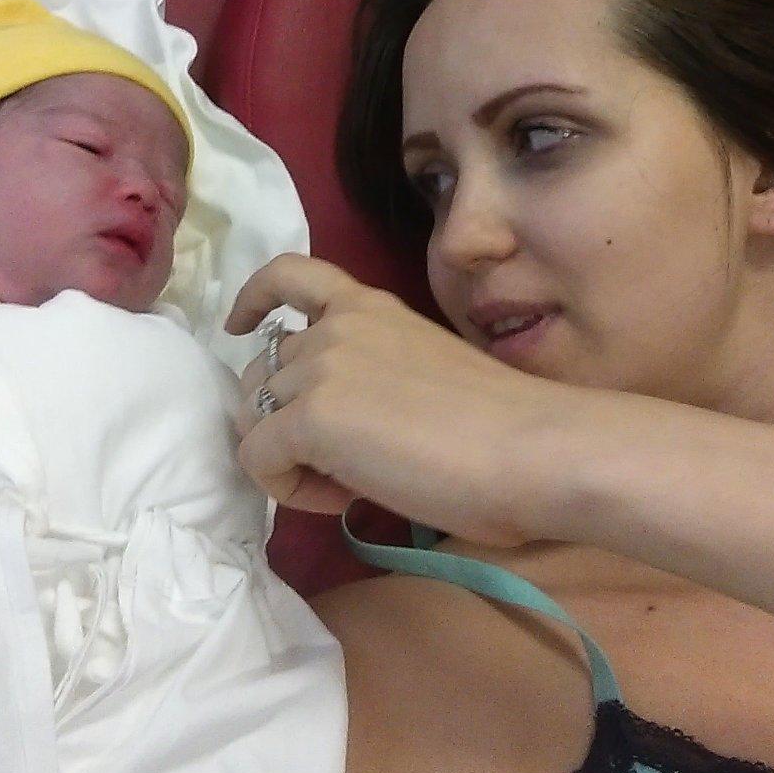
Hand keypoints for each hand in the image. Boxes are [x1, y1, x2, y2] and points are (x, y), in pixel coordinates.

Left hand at [225, 253, 548, 544]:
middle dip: (286, 422)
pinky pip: (258, 460)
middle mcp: (337, 325)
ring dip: (291, 460)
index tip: (243, 327)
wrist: (531, 448)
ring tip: (350, 484)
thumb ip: (376, 373)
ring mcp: (320, 367)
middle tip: (346, 464)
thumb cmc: (503, 426)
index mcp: (371, 307)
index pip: (289, 274)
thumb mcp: (423, 370)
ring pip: (255, 420)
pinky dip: (290, 490)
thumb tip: (348, 420)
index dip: (254, 299)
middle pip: (263, 373)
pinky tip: (344, 498)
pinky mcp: (311, 416)